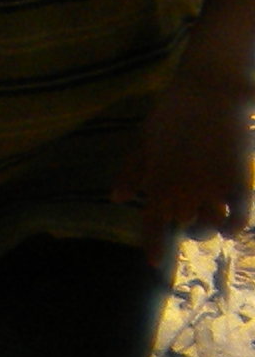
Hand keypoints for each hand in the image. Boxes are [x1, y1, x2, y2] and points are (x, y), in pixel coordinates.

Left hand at [117, 67, 254, 259]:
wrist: (209, 92)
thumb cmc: (171, 114)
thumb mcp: (143, 139)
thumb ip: (131, 170)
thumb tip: (116, 198)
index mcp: (158, 179)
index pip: (153, 221)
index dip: (153, 244)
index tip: (154, 264)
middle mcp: (184, 189)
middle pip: (185, 227)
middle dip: (184, 231)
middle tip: (185, 223)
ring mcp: (212, 187)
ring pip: (211, 226)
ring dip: (207, 229)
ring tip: (207, 221)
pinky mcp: (237, 181)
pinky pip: (239, 216)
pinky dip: (234, 226)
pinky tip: (229, 225)